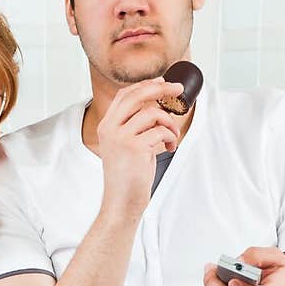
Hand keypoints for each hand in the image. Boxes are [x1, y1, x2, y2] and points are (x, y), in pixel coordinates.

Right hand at [97, 78, 184, 220]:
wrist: (121, 202)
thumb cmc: (127, 177)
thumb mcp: (125, 147)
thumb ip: (134, 126)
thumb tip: (156, 107)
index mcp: (106, 126)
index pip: (124, 95)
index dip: (144, 85)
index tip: (162, 83)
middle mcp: (110, 129)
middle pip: (137, 95)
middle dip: (161, 89)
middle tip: (178, 89)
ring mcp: (121, 138)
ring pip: (153, 114)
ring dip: (169, 123)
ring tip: (172, 137)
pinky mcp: (135, 148)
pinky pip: (161, 131)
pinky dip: (171, 138)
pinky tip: (170, 148)